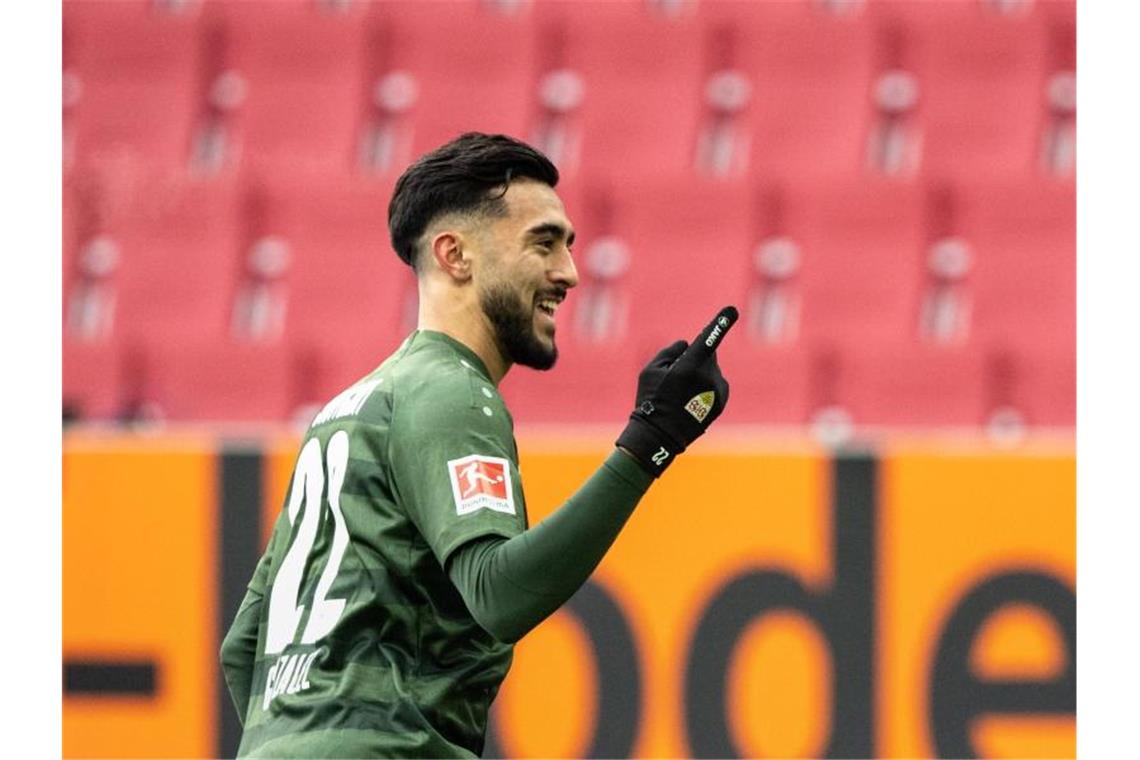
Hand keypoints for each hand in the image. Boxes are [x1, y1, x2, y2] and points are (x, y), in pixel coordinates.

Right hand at [616, 305, 736, 475]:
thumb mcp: (649, 371)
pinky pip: (715, 382)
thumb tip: (688, 344)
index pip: (707, 340)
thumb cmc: (651, 400)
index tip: (732, 310)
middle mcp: (708, 377)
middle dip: (694, 360)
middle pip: (706, 355)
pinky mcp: (722, 400)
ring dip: (700, 373)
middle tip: (675, 379)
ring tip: (681, 394)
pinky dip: (705, 385)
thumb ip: (669, 351)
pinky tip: (690, 400)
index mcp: (689, 368)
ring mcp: (718, 390)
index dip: (720, 323)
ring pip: (711, 369)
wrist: (661, 436)